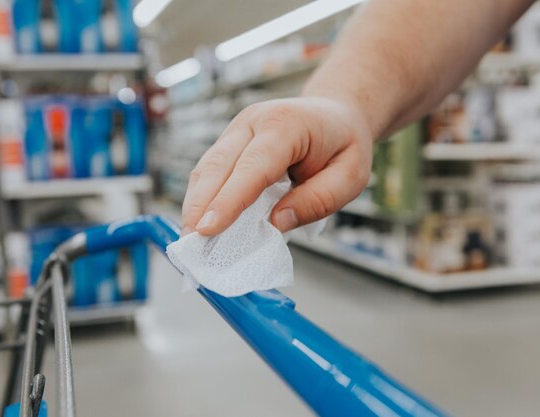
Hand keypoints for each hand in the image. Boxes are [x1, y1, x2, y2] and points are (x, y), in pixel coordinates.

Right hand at [181, 97, 373, 235]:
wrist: (335, 112)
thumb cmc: (344, 144)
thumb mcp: (351, 175)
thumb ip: (318, 200)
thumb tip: (275, 223)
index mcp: (285, 125)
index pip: (252, 167)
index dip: (228, 200)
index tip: (208, 230)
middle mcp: (253, 121)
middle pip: (218, 165)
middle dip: (200, 206)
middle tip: (189, 245)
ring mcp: (238, 130)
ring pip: (207, 167)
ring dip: (195, 203)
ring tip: (188, 240)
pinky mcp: (231, 142)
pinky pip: (211, 170)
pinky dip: (202, 197)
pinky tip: (199, 222)